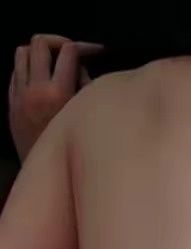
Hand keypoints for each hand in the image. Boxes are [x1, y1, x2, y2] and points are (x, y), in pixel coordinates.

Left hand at [9, 34, 102, 160]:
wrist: (49, 180)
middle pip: (40, 43)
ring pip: (21, 52)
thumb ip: (87, 87)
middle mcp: (35, 91)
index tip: (95, 52)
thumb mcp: (88, 117)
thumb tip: (81, 66)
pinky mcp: (11, 105)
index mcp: (58, 94)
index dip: (85, 47)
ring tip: (52, 63)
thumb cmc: (76, 151)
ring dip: (38, 52)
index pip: (69, 51)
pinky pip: (15, 73)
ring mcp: (19, 97)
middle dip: (58, 42)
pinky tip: (40, 80)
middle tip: (70, 51)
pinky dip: (27, 70)